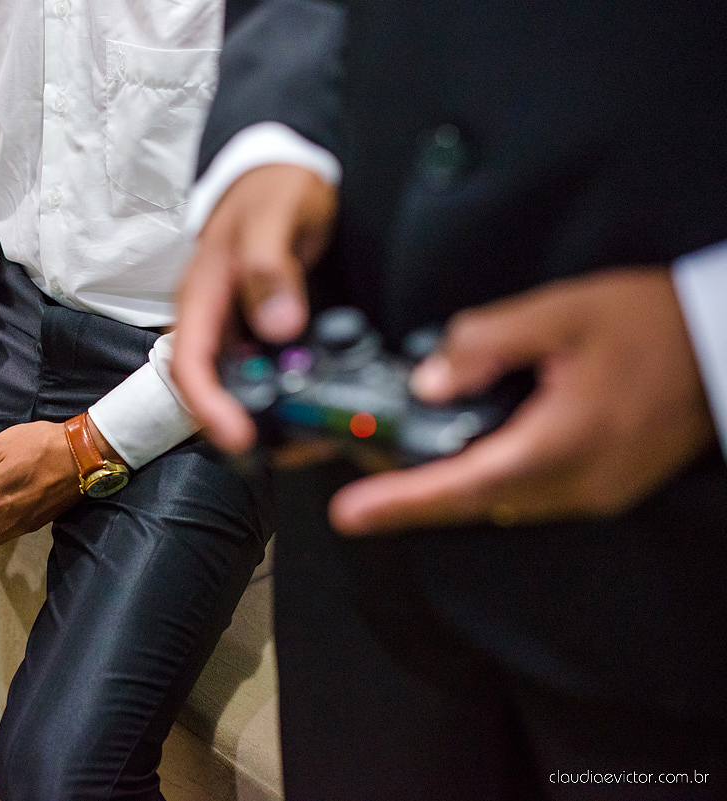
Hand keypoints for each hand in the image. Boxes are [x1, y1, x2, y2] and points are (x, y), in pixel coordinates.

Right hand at [172, 164, 337, 452]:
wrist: (281, 170)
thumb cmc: (273, 188)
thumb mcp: (275, 216)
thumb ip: (272, 267)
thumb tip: (278, 327)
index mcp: (201, 295)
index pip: (189, 363)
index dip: (208, 406)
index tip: (238, 438)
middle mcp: (212, 318)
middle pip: (210, 387)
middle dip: (241, 425)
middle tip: (289, 450)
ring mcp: (234, 326)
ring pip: (237, 385)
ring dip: (268, 415)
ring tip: (310, 437)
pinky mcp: (258, 329)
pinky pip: (264, 370)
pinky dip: (286, 392)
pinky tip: (317, 404)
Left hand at [330, 268, 715, 533]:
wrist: (725, 340)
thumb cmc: (655, 323)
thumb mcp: (563, 312)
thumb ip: (486, 343)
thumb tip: (429, 380)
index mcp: (567, 440)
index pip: (466, 484)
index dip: (402, 502)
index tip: (351, 513)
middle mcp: (580, 481)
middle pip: (475, 502)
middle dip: (411, 494)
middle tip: (360, 483)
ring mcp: (595, 491)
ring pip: (500, 502)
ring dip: (448, 487)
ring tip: (398, 464)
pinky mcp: (603, 486)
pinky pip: (528, 495)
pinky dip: (486, 478)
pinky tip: (463, 452)